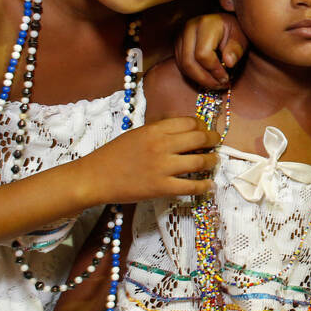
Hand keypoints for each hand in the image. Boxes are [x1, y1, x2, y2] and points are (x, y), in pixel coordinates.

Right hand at [78, 117, 219, 203]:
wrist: (94, 177)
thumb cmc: (113, 155)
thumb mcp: (136, 134)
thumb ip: (159, 131)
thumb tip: (183, 131)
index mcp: (154, 130)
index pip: (189, 122)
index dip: (202, 126)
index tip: (205, 131)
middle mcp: (161, 146)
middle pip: (199, 138)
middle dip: (213, 140)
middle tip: (216, 143)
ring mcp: (162, 167)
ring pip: (200, 161)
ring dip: (212, 161)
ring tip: (214, 162)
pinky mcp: (161, 188)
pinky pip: (191, 186)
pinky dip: (204, 186)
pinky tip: (209, 186)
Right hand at [176, 13, 246, 88]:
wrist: (224, 23)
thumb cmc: (234, 31)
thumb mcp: (241, 38)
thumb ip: (236, 50)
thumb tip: (228, 63)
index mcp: (205, 24)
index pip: (203, 54)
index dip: (214, 70)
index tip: (226, 78)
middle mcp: (188, 28)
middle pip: (189, 62)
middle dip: (205, 79)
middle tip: (220, 85)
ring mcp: (180, 36)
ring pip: (183, 66)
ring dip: (199, 79)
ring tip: (216, 83)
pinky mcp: (178, 44)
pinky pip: (181, 65)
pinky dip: (194, 75)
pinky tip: (207, 78)